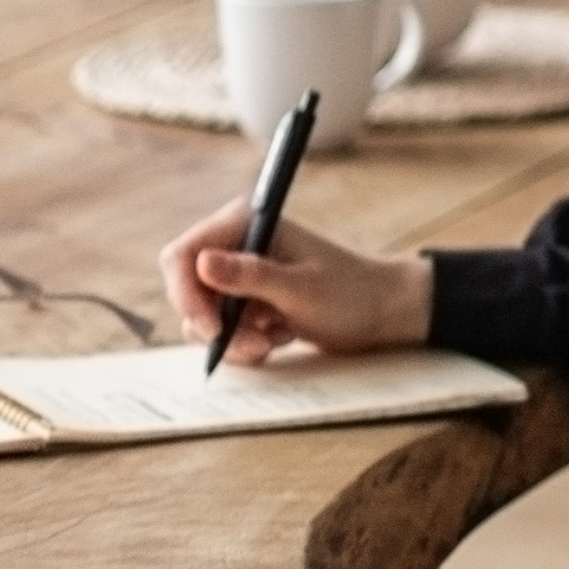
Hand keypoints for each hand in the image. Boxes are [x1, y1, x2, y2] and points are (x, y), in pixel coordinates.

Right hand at [159, 201, 432, 362]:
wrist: (384, 313)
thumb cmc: (350, 294)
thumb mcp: (301, 289)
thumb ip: (250, 276)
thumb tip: (200, 263)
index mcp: (245, 223)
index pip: (184, 255)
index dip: (186, 294)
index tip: (212, 329)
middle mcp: (237, 244)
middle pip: (187, 288)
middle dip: (214, 325)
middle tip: (254, 344)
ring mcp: (241, 274)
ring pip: (203, 316)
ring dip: (233, 339)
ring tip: (273, 342)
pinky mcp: (248, 301)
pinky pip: (223, 329)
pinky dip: (245, 343)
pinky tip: (280, 337)